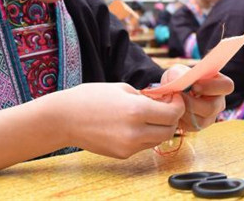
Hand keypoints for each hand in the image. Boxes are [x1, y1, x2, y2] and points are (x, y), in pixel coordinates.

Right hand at [60, 82, 184, 158]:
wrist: (65, 118)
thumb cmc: (90, 97)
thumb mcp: (121, 88)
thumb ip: (144, 96)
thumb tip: (161, 101)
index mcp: (137, 110)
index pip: (172, 114)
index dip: (177, 105)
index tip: (174, 98)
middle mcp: (136, 131)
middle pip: (169, 130)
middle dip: (171, 118)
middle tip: (165, 106)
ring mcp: (129, 146)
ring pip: (158, 140)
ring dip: (159, 128)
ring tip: (148, 115)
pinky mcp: (123, 154)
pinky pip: (143, 146)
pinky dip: (145, 135)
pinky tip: (133, 125)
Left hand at [161, 65, 232, 130]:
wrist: (171, 92)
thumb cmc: (178, 77)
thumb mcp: (178, 71)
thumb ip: (179, 73)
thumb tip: (180, 78)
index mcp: (220, 83)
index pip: (227, 86)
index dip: (211, 87)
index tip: (194, 86)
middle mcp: (219, 101)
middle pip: (212, 108)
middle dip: (192, 103)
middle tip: (178, 96)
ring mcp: (212, 115)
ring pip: (202, 120)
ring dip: (184, 111)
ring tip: (175, 101)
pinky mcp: (201, 125)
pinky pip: (192, 126)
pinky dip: (181, 119)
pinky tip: (176, 109)